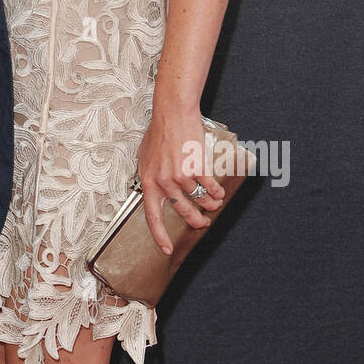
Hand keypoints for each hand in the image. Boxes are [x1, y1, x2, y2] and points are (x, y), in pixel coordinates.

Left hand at [136, 106, 225, 255]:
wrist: (172, 113)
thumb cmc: (159, 132)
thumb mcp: (145, 157)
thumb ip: (151, 175)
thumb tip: (154, 190)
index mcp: (149, 181)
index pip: (152, 216)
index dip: (159, 236)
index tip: (166, 249)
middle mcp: (164, 181)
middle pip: (182, 211)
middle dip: (195, 221)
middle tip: (202, 223)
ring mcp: (181, 175)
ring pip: (199, 199)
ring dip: (209, 204)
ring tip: (214, 204)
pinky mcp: (196, 167)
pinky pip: (209, 187)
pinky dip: (216, 191)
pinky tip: (218, 193)